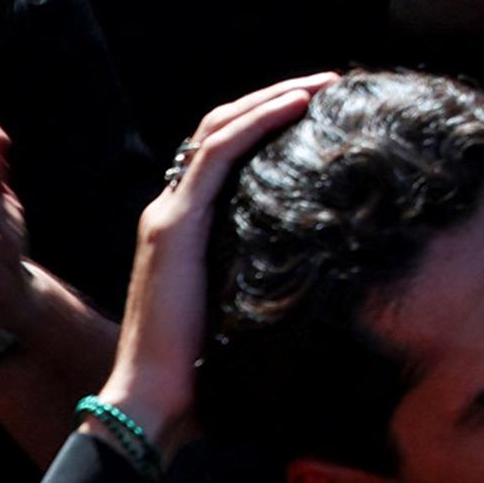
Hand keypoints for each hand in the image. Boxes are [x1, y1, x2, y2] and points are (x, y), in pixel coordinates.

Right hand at [96, 76, 335, 452]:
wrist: (153, 399)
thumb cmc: (205, 366)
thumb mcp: (246, 299)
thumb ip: (268, 269)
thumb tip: (330, 263)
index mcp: (187, 224)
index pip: (225, 149)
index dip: (268, 119)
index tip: (322, 107)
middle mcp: (171, 209)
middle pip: (222, 127)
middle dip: (277, 96)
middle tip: (330, 83)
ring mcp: (168, 213)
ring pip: (220, 127)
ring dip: (274, 97)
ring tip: (323, 84)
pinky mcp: (174, 225)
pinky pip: (218, 152)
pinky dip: (260, 120)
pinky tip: (299, 105)